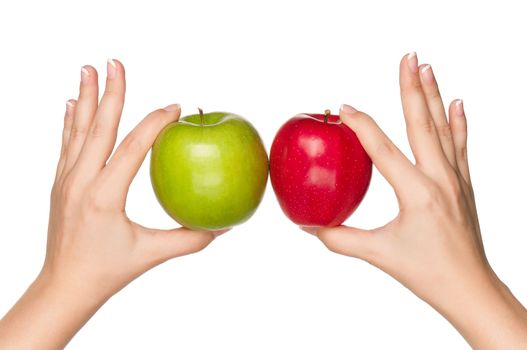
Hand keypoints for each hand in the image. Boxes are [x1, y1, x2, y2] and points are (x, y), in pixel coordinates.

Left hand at [0, 59, 224, 348]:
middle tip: (115, 62)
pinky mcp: (60, 183)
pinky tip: (72, 103)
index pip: (132, 148)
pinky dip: (70, 120)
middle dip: (110, 91)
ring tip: (88, 69)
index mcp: (103, 196)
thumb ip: (190, 239)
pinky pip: (66, 144)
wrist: (63, 286)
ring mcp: (65, 180)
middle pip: (98, 127)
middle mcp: (79, 182)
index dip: (154, 123)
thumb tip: (225, 228)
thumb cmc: (108, 272)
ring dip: (85, 97)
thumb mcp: (151, 254)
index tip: (174, 108)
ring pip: (77, 130)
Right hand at [303, 53, 526, 348]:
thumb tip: (310, 226)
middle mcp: (439, 179)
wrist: (470, 288)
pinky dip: (459, 122)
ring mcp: (456, 179)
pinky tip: (458, 103)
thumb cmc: (427, 273)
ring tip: (427, 68)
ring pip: (443, 128)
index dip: (362, 125)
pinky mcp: (463, 185)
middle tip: (408, 57)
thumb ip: (340, 238)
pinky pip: (461, 145)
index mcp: (416, 193)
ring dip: (434, 95)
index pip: (383, 149)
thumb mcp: (379, 254)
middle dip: (412, 87)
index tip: (345, 108)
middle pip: (422, 123)